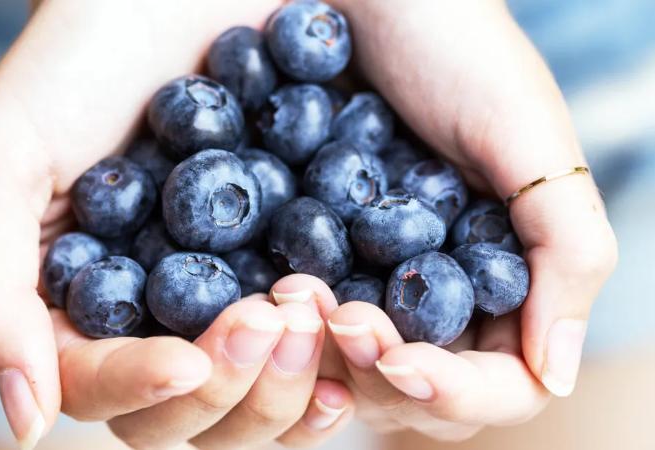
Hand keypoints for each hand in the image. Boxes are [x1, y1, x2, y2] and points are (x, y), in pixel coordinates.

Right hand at [0, 1, 351, 447]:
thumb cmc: (83, 57)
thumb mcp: (8, 156)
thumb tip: (23, 422)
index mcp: (75, 304)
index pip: (99, 387)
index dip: (141, 386)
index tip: (186, 360)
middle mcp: (150, 319)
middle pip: (183, 416)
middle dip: (228, 386)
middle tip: (271, 317)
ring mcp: (223, 303)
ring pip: (252, 404)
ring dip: (286, 382)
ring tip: (312, 311)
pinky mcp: (288, 274)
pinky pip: (314, 354)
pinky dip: (337, 361)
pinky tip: (354, 330)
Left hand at [318, 0, 617, 440]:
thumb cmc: (454, 42)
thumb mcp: (522, 132)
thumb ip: (566, 248)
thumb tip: (557, 376)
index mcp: (506, 272)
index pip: (498, 382)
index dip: (450, 389)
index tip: (397, 357)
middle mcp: (442, 286)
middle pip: (419, 389)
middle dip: (377, 370)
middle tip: (338, 316)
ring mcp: (376, 274)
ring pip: (355, 366)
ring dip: (325, 352)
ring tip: (295, 295)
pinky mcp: (321, 249)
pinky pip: (307, 316)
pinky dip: (292, 319)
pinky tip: (271, 290)